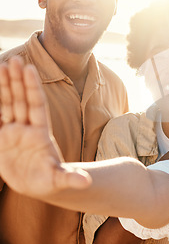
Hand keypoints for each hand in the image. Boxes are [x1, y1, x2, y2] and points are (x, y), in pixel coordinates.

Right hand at [0, 57, 90, 197]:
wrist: (41, 184)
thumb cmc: (52, 181)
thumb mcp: (61, 180)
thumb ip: (71, 179)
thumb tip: (86, 183)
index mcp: (41, 133)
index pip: (37, 105)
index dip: (33, 87)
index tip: (30, 68)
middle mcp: (28, 128)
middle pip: (22, 99)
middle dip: (18, 80)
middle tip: (14, 59)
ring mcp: (15, 132)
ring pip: (9, 104)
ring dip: (5, 86)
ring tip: (3, 65)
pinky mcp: (3, 138)